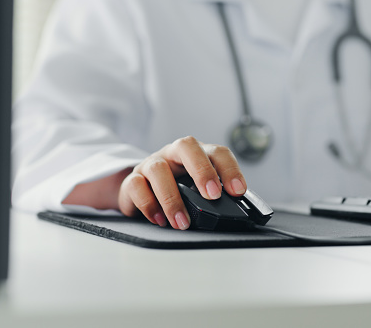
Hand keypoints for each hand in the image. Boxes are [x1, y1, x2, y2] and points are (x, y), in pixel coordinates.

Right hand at [118, 136, 246, 229]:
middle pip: (187, 147)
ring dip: (172, 198)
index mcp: (197, 153)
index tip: (238, 191)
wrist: (141, 190)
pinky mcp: (132, 179)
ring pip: (159, 169)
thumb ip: (213, 194)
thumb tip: (235, 213)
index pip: (217, 152)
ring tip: (182, 223)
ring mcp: (151, 164)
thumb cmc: (177, 189)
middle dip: (202, 171)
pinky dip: (149, 205)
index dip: (230, 169)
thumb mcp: (198, 188)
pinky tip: (160, 220)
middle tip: (212, 196)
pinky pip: (136, 186)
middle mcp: (174, 154)